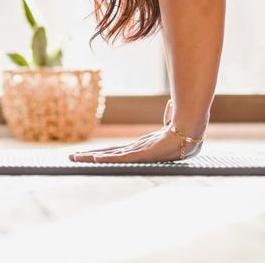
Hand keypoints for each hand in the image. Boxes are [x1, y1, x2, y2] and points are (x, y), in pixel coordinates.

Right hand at [69, 100, 202, 162]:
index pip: (119, 150)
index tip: (93, 155)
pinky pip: (120, 157)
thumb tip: (170, 105)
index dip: (106, 153)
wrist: (191, 130)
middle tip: (73, 159)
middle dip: (91, 157)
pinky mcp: (142, 154)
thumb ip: (169, 116)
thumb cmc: (185, 129)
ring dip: (92, 158)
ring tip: (74, 160)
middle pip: (109, 155)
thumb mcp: (172, 122)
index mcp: (143, 146)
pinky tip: (93, 160)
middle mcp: (137, 151)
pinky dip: (106, 159)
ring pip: (110, 157)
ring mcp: (139, 154)